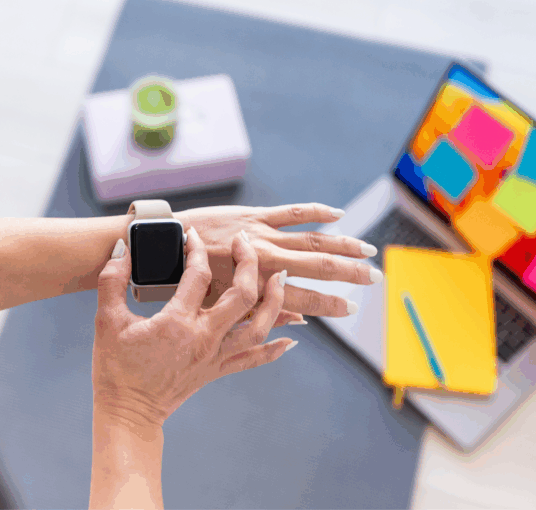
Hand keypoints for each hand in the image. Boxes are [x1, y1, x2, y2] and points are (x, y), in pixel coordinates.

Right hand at [92, 228, 294, 427]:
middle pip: (242, 296)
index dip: (197, 250)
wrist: (127, 412)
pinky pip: (253, 359)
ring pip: (259, 327)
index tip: (193, 236)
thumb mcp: (106, 319)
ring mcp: (214, 356)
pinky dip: (274, 349)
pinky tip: (290, 338)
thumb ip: (112, 280)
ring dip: (274, 301)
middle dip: (249, 264)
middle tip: (246, 243)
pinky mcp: (216, 371)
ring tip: (280, 278)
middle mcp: (203, 338)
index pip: (198, 275)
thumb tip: (121, 250)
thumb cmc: (115, 368)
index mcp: (177, 323)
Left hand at [176, 203, 380, 316]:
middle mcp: (263, 260)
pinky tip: (338, 214)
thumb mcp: (219, 308)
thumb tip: (299, 323)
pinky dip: (316, 212)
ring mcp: (261, 235)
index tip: (352, 309)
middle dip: (349, 274)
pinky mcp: (253, 215)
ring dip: (343, 245)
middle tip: (374, 279)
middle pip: (317, 267)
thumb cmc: (185, 284)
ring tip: (367, 251)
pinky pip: (292, 212)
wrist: (161, 246)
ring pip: (312, 239)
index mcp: (254, 288)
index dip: (330, 305)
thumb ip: (260, 315)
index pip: (303, 299)